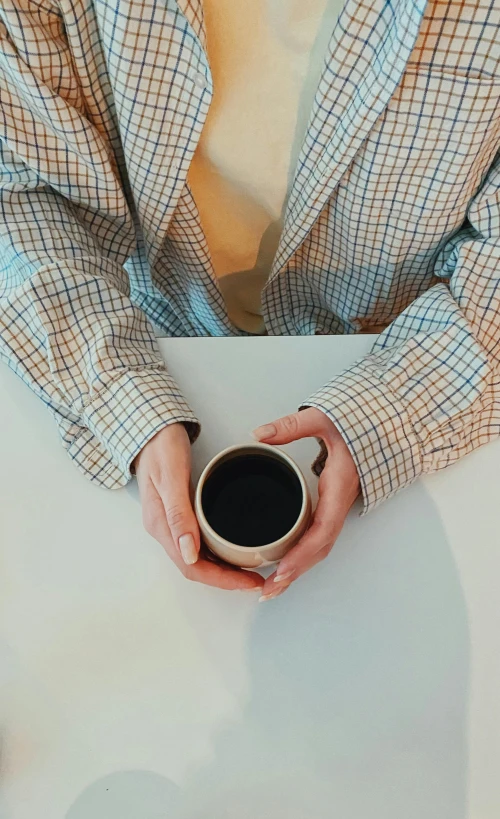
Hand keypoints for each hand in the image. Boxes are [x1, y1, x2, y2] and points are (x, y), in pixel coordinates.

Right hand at [134, 424, 263, 591]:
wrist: (151, 429)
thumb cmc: (161, 447)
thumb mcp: (171, 477)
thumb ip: (178, 514)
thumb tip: (189, 554)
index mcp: (161, 525)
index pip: (192, 567)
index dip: (222, 580)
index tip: (249, 582)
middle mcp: (165, 530)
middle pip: (196, 569)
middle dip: (227, 580)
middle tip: (257, 581)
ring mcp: (170, 523)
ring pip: (198, 559)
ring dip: (223, 570)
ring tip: (250, 571)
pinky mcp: (178, 515)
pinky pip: (198, 544)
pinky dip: (217, 554)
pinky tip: (233, 550)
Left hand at [253, 408, 360, 600]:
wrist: (385, 425)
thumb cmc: (360, 423)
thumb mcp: (324, 418)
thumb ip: (292, 426)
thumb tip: (259, 434)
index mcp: (338, 487)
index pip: (322, 530)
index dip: (302, 554)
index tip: (281, 570)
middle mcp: (339, 503)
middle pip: (319, 548)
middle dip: (296, 572)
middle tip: (268, 591)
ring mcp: (337, 506)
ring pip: (320, 546)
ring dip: (298, 569)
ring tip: (272, 588)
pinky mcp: (332, 505)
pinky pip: (318, 536)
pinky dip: (302, 555)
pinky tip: (285, 564)